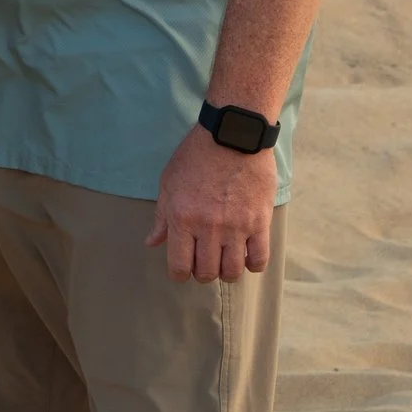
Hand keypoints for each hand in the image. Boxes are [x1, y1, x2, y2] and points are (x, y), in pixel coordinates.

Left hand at [147, 127, 277, 282]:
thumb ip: (161, 217)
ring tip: (225, 261)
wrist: (231, 136)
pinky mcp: (259, 222)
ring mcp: (236, 227)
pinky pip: (259, 258)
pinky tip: (246, 256)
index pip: (180, 265)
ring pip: (232, 271)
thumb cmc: (195, 157)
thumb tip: (152, 243)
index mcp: (182, 218)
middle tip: (204, 264)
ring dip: (227, 272)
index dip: (180, 275)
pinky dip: (252, 264)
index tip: (183, 272)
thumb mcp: (169, 183)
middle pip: (207, 272)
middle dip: (203, 274)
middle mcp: (208, 227)